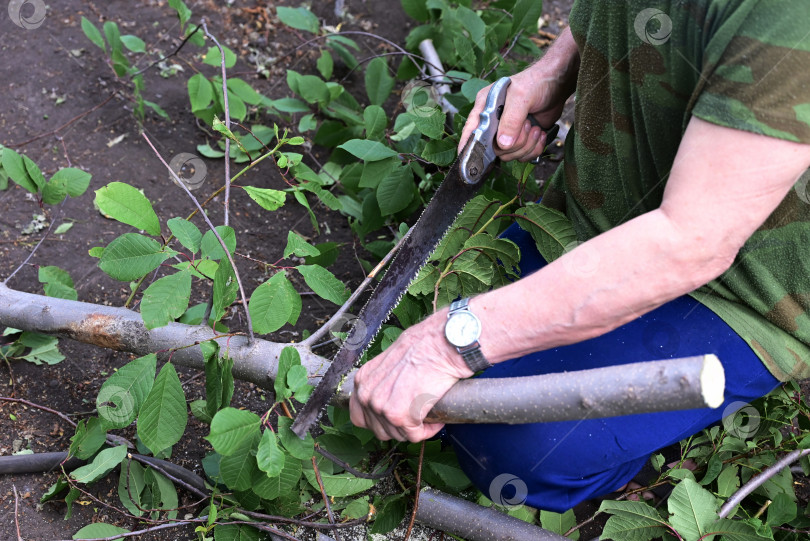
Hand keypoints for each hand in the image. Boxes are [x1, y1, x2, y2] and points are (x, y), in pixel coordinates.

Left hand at [349, 312, 473, 441]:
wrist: (439, 346)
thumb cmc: (421, 348)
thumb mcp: (389, 363)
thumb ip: (381, 383)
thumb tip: (387, 399)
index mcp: (363, 381)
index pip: (359, 417)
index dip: (378, 422)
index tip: (393, 420)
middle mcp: (368, 396)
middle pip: (379, 430)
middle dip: (399, 428)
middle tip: (415, 417)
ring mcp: (382, 408)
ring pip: (398, 435)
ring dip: (414, 429)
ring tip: (426, 415)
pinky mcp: (401, 417)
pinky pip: (415, 436)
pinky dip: (428, 430)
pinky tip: (434, 419)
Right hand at [458, 27, 578, 161]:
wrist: (557, 84)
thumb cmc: (535, 83)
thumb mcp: (521, 97)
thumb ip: (511, 120)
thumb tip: (503, 144)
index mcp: (485, 108)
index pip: (471, 130)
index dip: (468, 146)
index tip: (467, 162)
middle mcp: (494, 122)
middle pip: (495, 149)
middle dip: (516, 143)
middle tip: (528, 125)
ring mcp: (508, 133)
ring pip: (509, 155)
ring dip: (527, 145)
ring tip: (535, 127)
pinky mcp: (521, 140)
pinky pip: (523, 156)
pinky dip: (535, 148)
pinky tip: (540, 133)